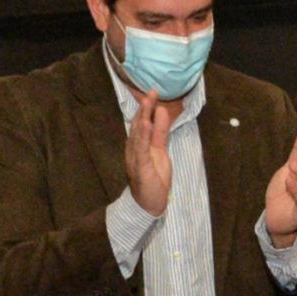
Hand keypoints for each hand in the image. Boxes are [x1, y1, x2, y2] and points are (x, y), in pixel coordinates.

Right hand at [125, 93, 174, 217]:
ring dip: (142, 116)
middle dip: (144, 108)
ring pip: (138, 134)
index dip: (146, 107)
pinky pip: (141, 149)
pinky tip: (145, 124)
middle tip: (151, 91)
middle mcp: (134, 149)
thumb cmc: (154, 178)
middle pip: (138, 124)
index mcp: (139, 145)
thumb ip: (160, 132)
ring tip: (147, 101)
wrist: (149, 204)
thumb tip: (161, 111)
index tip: (152, 92)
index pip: (141, 122)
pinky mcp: (140, 167)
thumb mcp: (160, 151)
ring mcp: (135, 158)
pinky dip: (142, 135)